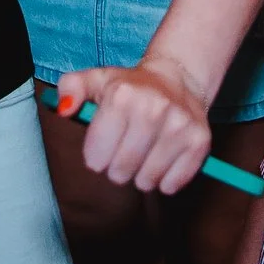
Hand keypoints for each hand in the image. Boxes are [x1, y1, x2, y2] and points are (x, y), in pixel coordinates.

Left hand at [55, 58, 213, 193]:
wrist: (177, 78)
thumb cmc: (129, 87)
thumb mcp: (96, 80)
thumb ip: (71, 87)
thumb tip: (63, 109)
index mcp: (122, 96)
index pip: (96, 158)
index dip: (97, 156)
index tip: (105, 144)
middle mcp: (153, 109)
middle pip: (120, 173)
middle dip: (118, 167)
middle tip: (125, 149)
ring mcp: (179, 126)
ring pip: (146, 181)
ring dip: (141, 174)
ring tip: (144, 153)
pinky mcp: (200, 142)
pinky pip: (172, 185)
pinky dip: (165, 179)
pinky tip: (163, 158)